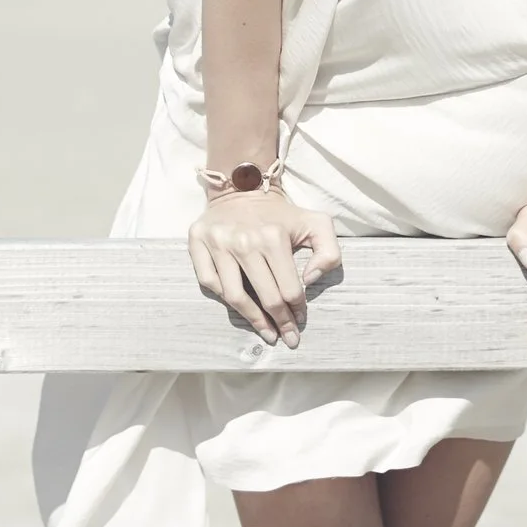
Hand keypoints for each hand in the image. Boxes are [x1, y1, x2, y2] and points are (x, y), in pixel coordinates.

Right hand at [187, 186, 341, 347]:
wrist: (243, 189)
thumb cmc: (282, 214)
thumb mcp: (317, 224)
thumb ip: (329, 253)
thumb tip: (309, 281)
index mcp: (274, 236)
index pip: (289, 288)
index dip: (297, 310)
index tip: (300, 321)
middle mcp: (244, 240)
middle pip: (265, 297)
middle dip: (280, 322)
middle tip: (287, 337)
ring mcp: (217, 242)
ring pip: (234, 296)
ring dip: (252, 320)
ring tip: (266, 333)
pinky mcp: (197, 243)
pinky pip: (210, 282)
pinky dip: (224, 299)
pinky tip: (240, 307)